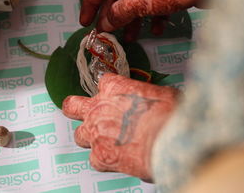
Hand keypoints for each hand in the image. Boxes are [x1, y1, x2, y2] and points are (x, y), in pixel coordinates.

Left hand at [62, 73, 179, 179]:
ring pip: (79, 135)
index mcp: (114, 88)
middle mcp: (99, 108)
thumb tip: (158, 101)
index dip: (109, 90)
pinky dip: (104, 161)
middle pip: (73, 105)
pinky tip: (116, 160)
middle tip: (82, 113)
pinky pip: (94, 159)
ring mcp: (96, 132)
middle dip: (76, 109)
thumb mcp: (163, 93)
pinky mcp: (100, 155)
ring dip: (89, 138)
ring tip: (103, 142)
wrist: (168, 140)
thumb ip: (151, 96)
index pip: (103, 82)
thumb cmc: (169, 115)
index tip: (114, 95)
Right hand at [80, 0, 202, 40]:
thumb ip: (116, 14)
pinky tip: (155, 30)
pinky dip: (151, 14)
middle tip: (107, 33)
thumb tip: (104, 25)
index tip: (86, 21)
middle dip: (113, 14)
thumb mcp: (137, 2)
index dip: (90, 2)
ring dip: (131, 18)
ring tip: (129, 38)